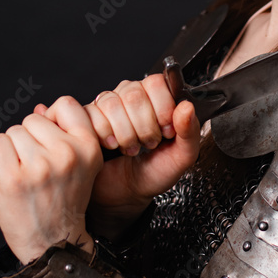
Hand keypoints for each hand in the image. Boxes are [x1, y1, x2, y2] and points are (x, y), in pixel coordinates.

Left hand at [0, 96, 101, 263]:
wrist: (54, 243)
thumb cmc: (65, 203)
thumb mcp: (83, 166)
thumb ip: (69, 136)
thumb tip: (41, 108)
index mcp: (88, 148)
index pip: (66, 104)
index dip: (53, 117)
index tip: (50, 136)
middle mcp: (66, 154)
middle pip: (33, 118)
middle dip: (30, 137)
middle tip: (37, 164)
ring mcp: (39, 166)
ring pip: (14, 131)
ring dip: (13, 148)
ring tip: (25, 171)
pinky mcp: (14, 178)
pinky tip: (8, 170)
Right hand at [34, 74, 201, 227]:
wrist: (126, 194)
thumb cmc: (154, 173)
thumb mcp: (181, 157)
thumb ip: (190, 132)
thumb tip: (187, 107)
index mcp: (156, 97)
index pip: (157, 82)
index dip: (162, 109)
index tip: (166, 132)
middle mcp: (131, 95)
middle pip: (135, 94)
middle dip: (144, 127)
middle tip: (148, 144)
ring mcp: (107, 104)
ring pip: (113, 104)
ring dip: (125, 135)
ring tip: (131, 148)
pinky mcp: (87, 117)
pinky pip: (93, 115)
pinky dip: (106, 137)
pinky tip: (112, 146)